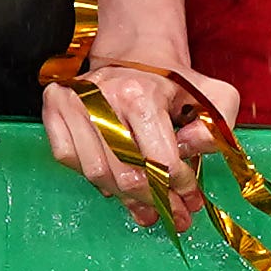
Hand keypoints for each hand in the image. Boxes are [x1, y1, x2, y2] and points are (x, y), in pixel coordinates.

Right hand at [39, 55, 242, 229]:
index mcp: (141, 94)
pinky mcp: (54, 105)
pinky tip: (114, 182)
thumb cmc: (174, 83)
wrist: (136, 55)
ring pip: (96, 173)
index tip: (191, 198)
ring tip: (148, 209)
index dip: (180, 188)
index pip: (160, 161)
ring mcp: (73, 100)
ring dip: (125, 198)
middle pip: (126, 175)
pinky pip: (68, 158)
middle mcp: (102, 97)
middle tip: (174, 215)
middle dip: (156, 202)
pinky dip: (91, 176)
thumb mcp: (212, 95)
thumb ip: (215, 125)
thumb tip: (191, 150)